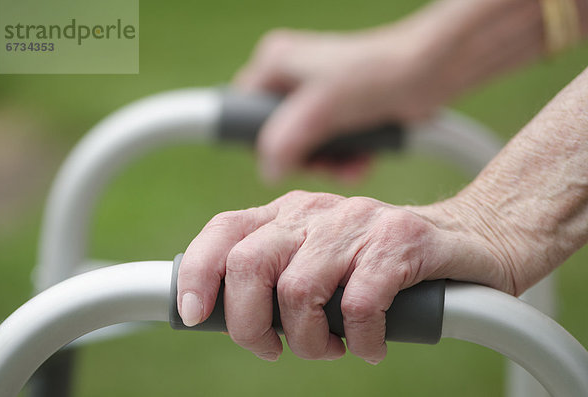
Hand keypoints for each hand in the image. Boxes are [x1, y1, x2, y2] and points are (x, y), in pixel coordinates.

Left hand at [177, 190, 522, 363]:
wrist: (472, 236)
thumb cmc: (385, 262)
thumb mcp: (322, 258)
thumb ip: (279, 274)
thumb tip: (227, 314)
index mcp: (290, 213)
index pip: (224, 231)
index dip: (198, 273)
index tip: (193, 316)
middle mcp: (317, 212)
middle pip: (249, 265)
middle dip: (250, 326)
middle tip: (276, 350)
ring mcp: (359, 223)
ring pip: (298, 292)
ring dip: (310, 341)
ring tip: (332, 348)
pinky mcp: (401, 241)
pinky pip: (358, 304)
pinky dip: (360, 339)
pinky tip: (370, 345)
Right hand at [234, 24, 450, 181]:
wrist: (430, 71)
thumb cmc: (378, 74)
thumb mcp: (322, 107)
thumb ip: (286, 140)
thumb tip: (268, 170)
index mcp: (274, 64)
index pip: (241, 113)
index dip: (258, 142)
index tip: (286, 158)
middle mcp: (290, 79)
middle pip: (275, 137)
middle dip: (306, 158)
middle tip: (328, 163)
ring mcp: (315, 97)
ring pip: (304, 148)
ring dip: (329, 164)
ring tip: (353, 164)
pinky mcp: (338, 112)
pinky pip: (328, 148)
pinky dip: (344, 159)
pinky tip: (362, 161)